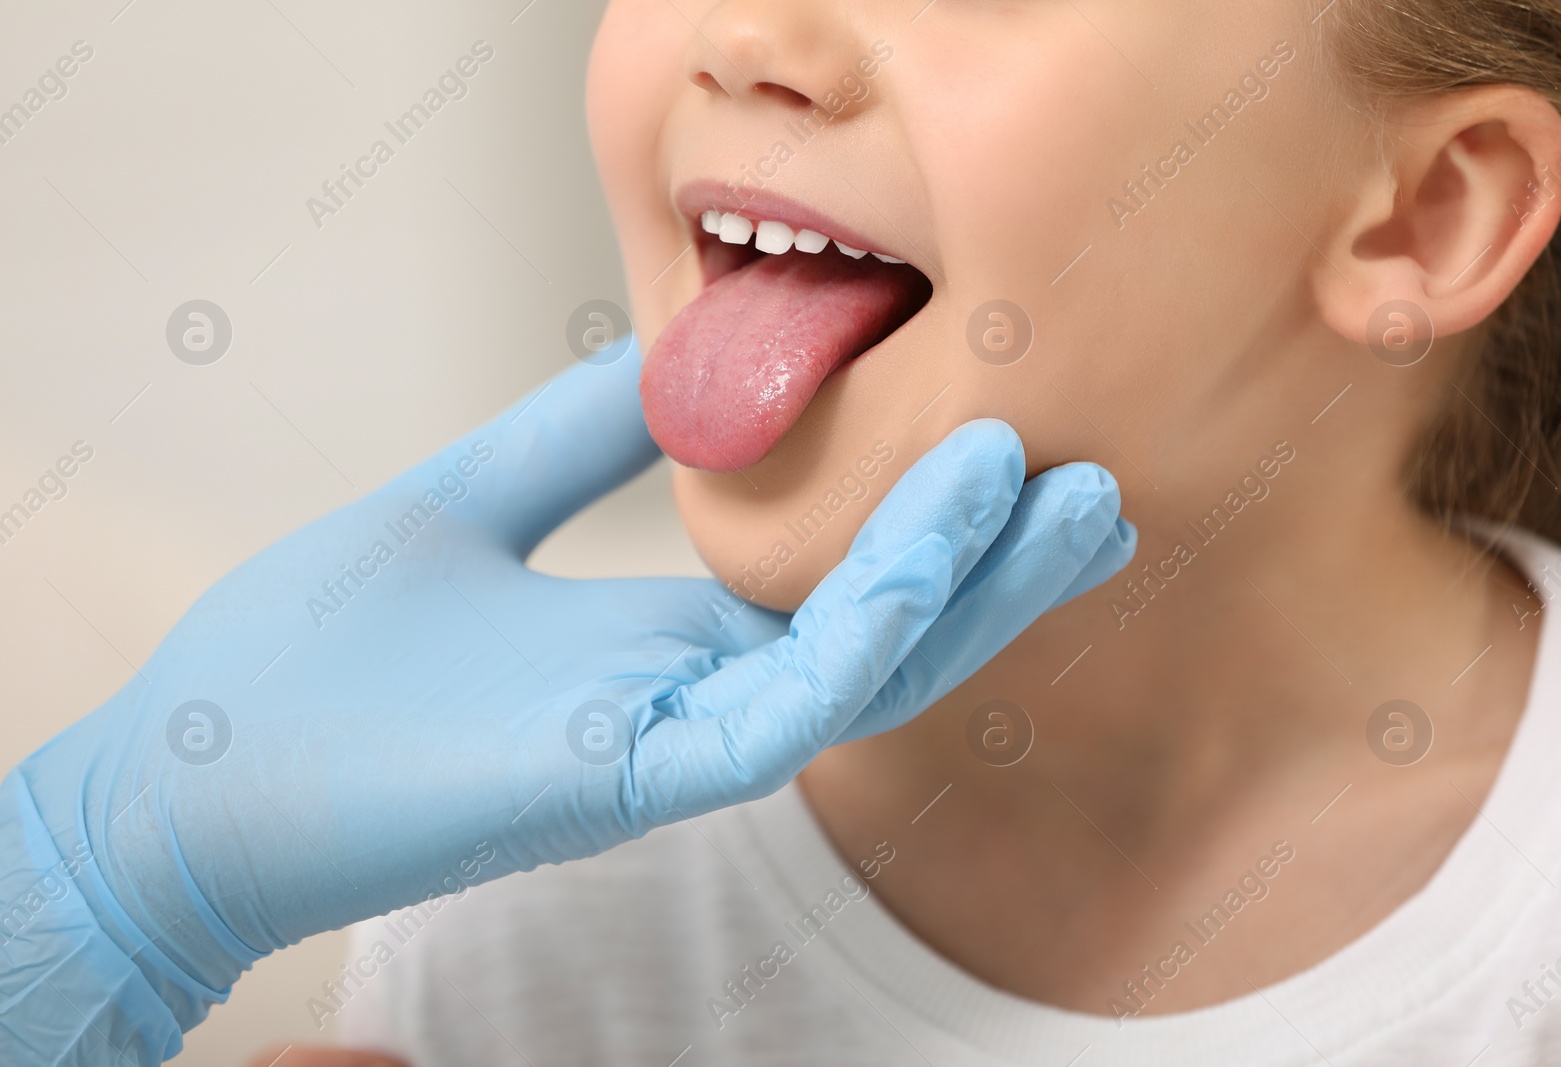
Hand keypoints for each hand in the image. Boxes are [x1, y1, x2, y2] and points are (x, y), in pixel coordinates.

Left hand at [0, 337, 1133, 1064]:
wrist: (202, 767)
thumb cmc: (322, 656)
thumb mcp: (472, 500)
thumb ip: (573, 435)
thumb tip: (664, 360)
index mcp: (670, 638)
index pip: (840, 592)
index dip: (937, 533)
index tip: (1016, 451)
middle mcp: (694, 694)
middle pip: (890, 635)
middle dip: (1001, 570)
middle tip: (1103, 489)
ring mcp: (674, 742)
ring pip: (865, 671)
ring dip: (967, 583)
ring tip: (1053, 489)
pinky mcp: (633, 775)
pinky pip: (789, 710)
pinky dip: (870, 622)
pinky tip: (932, 537)